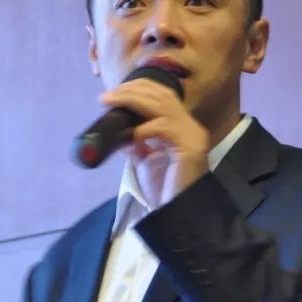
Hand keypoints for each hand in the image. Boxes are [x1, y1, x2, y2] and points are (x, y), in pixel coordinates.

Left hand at [99, 78, 209, 208]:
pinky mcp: (191, 148)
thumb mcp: (145, 160)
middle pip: (162, 95)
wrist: (175, 213)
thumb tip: (120, 130)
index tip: (114, 92)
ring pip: (162, 105)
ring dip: (133, 101)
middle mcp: (191, 127)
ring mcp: (193, 136)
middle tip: (108, 95)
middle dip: (132, 90)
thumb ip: (137, 142)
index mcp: (183, 127)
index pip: (163, 95)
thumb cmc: (164, 190)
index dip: (139, 88)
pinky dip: (144, 128)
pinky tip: (131, 135)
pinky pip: (164, 128)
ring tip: (112, 103)